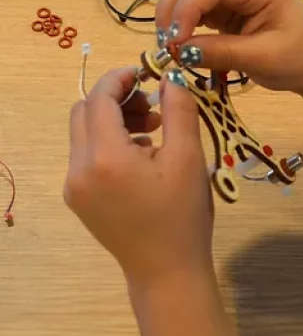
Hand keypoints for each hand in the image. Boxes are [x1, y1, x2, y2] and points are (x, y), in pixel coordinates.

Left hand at [64, 68, 214, 288]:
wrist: (167, 270)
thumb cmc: (182, 212)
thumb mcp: (188, 156)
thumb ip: (178, 108)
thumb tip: (171, 75)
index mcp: (104, 157)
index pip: (99, 98)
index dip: (121, 77)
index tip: (149, 72)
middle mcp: (78, 169)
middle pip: (85, 112)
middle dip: (118, 97)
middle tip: (154, 103)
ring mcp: (75, 186)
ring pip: (85, 132)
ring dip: (115, 118)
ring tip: (156, 128)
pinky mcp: (80, 198)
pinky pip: (88, 154)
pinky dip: (111, 140)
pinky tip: (145, 153)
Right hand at [155, 0, 302, 93]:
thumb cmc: (297, 58)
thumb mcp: (262, 59)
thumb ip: (221, 53)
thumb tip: (178, 51)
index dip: (185, 10)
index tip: (173, 44)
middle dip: (172, 8)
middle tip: (165, 46)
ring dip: (174, 12)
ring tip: (171, 46)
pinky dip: (182, 18)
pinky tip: (181, 40)